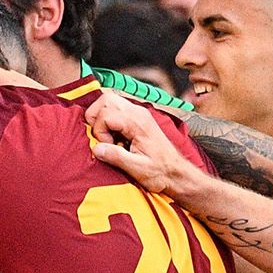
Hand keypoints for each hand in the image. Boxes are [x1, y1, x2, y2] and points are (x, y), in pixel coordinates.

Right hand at [86, 92, 202, 197]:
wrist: (176, 172)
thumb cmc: (160, 171)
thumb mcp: (137, 168)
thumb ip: (116, 156)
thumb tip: (96, 148)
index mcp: (138, 122)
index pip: (105, 114)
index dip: (100, 132)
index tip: (109, 147)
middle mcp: (138, 112)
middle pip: (105, 100)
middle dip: (96, 120)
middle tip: (105, 140)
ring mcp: (138, 112)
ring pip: (109, 101)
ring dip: (101, 118)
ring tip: (109, 138)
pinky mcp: (137, 117)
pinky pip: (116, 108)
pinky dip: (109, 120)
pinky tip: (116, 137)